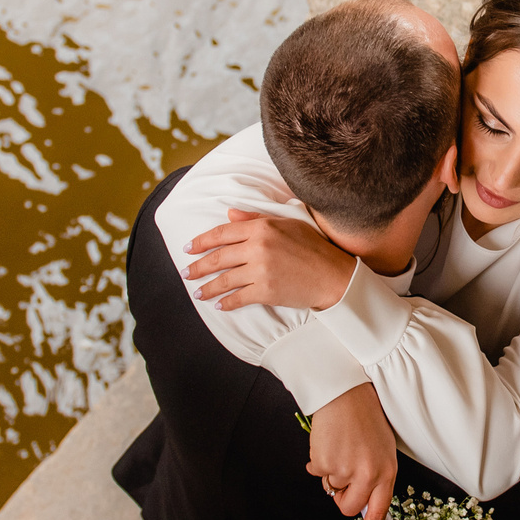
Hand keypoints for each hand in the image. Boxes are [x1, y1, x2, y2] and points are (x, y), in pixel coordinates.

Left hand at [185, 209, 356, 310]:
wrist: (334, 275)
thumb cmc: (313, 247)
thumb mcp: (286, 224)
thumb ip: (255, 218)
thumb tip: (229, 213)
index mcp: (262, 227)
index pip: (222, 233)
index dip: (201, 241)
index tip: (188, 248)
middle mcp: (258, 247)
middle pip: (218, 257)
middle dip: (198, 266)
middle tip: (186, 273)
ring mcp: (261, 270)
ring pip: (225, 280)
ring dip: (207, 288)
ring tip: (197, 293)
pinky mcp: (266, 291)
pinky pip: (239, 298)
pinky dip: (226, 303)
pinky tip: (219, 305)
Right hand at [307, 383, 397, 519]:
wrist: (346, 393)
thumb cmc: (365, 418)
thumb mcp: (382, 449)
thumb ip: (375, 475)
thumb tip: (360, 502)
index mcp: (387, 472)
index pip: (379, 510)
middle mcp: (369, 475)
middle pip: (348, 507)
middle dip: (340, 498)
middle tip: (340, 479)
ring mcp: (346, 470)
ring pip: (331, 487)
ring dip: (331, 471)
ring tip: (339, 445)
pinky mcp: (326, 463)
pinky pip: (317, 472)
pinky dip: (318, 460)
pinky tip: (328, 441)